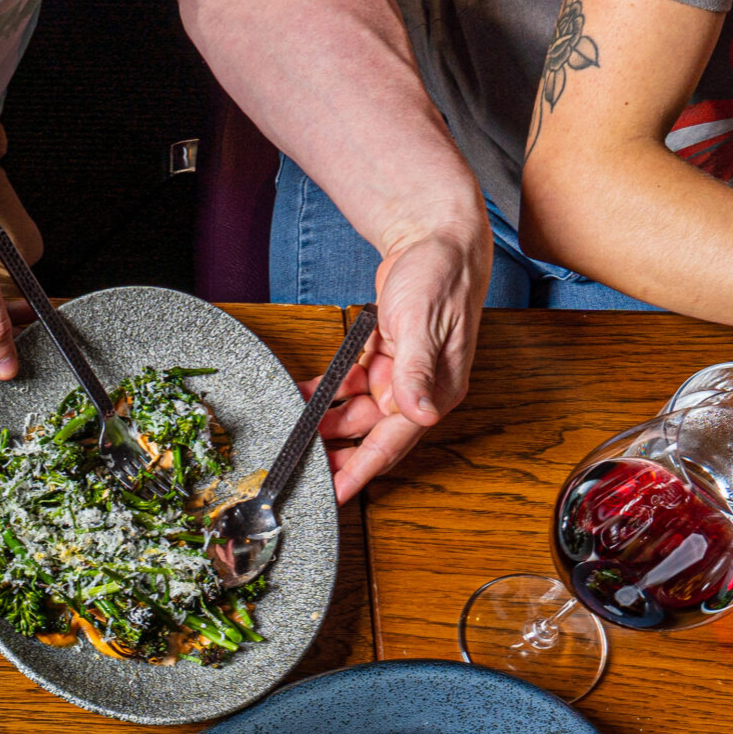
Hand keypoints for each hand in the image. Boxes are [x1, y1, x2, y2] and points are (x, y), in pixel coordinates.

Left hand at [309, 222, 488, 500]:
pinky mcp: (382, 359)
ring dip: (325, 424)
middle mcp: (418, 389)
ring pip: (355, 414)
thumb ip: (416, 371)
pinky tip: (299, 398)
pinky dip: (324, 392)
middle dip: (336, 455)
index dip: (362, 471)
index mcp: (437, 391)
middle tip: (302, 474)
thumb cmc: (439, 275)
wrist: (436, 238)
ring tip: (292, 436)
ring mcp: (398, 375)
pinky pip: (347, 385)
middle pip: (370, 436)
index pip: (394, 442)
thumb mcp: (422, 323)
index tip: (337, 495)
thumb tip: (421, 414)